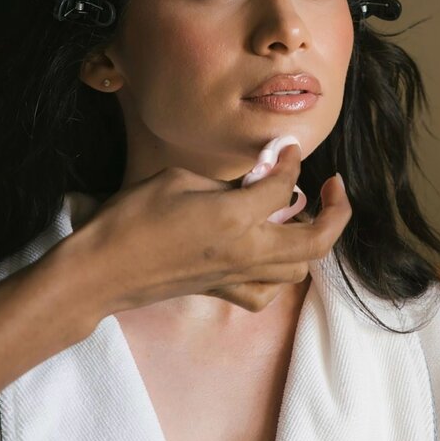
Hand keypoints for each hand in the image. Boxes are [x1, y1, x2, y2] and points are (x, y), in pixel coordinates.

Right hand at [50, 145, 350, 327]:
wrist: (103, 270)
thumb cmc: (133, 218)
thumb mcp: (180, 178)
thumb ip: (225, 179)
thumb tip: (253, 177)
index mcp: (237, 216)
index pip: (285, 184)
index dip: (291, 159)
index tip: (288, 147)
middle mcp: (247, 251)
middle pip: (316, 238)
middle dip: (336, 209)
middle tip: (334, 186)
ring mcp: (238, 277)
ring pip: (300, 268)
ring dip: (310, 241)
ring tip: (302, 217)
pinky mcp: (223, 292)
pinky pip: (268, 291)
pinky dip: (278, 275)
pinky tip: (269, 255)